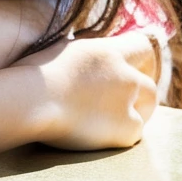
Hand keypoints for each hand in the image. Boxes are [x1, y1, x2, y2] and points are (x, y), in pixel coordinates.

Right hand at [14, 30, 158, 149]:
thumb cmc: (36, 74)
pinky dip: (122, 133)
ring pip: (148, 105)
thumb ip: (85, 52)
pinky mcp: (126, 130)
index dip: (141, 59)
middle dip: (141, 91)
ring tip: (112, 117)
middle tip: (125, 100)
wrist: (32, 101)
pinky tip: (102, 133)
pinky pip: (134, 132)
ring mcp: (128, 102)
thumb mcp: (62, 49)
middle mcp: (125, 75)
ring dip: (137, 111)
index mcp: (108, 51)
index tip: (136, 67)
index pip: (142, 47)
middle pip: (149, 83)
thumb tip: (88, 51)